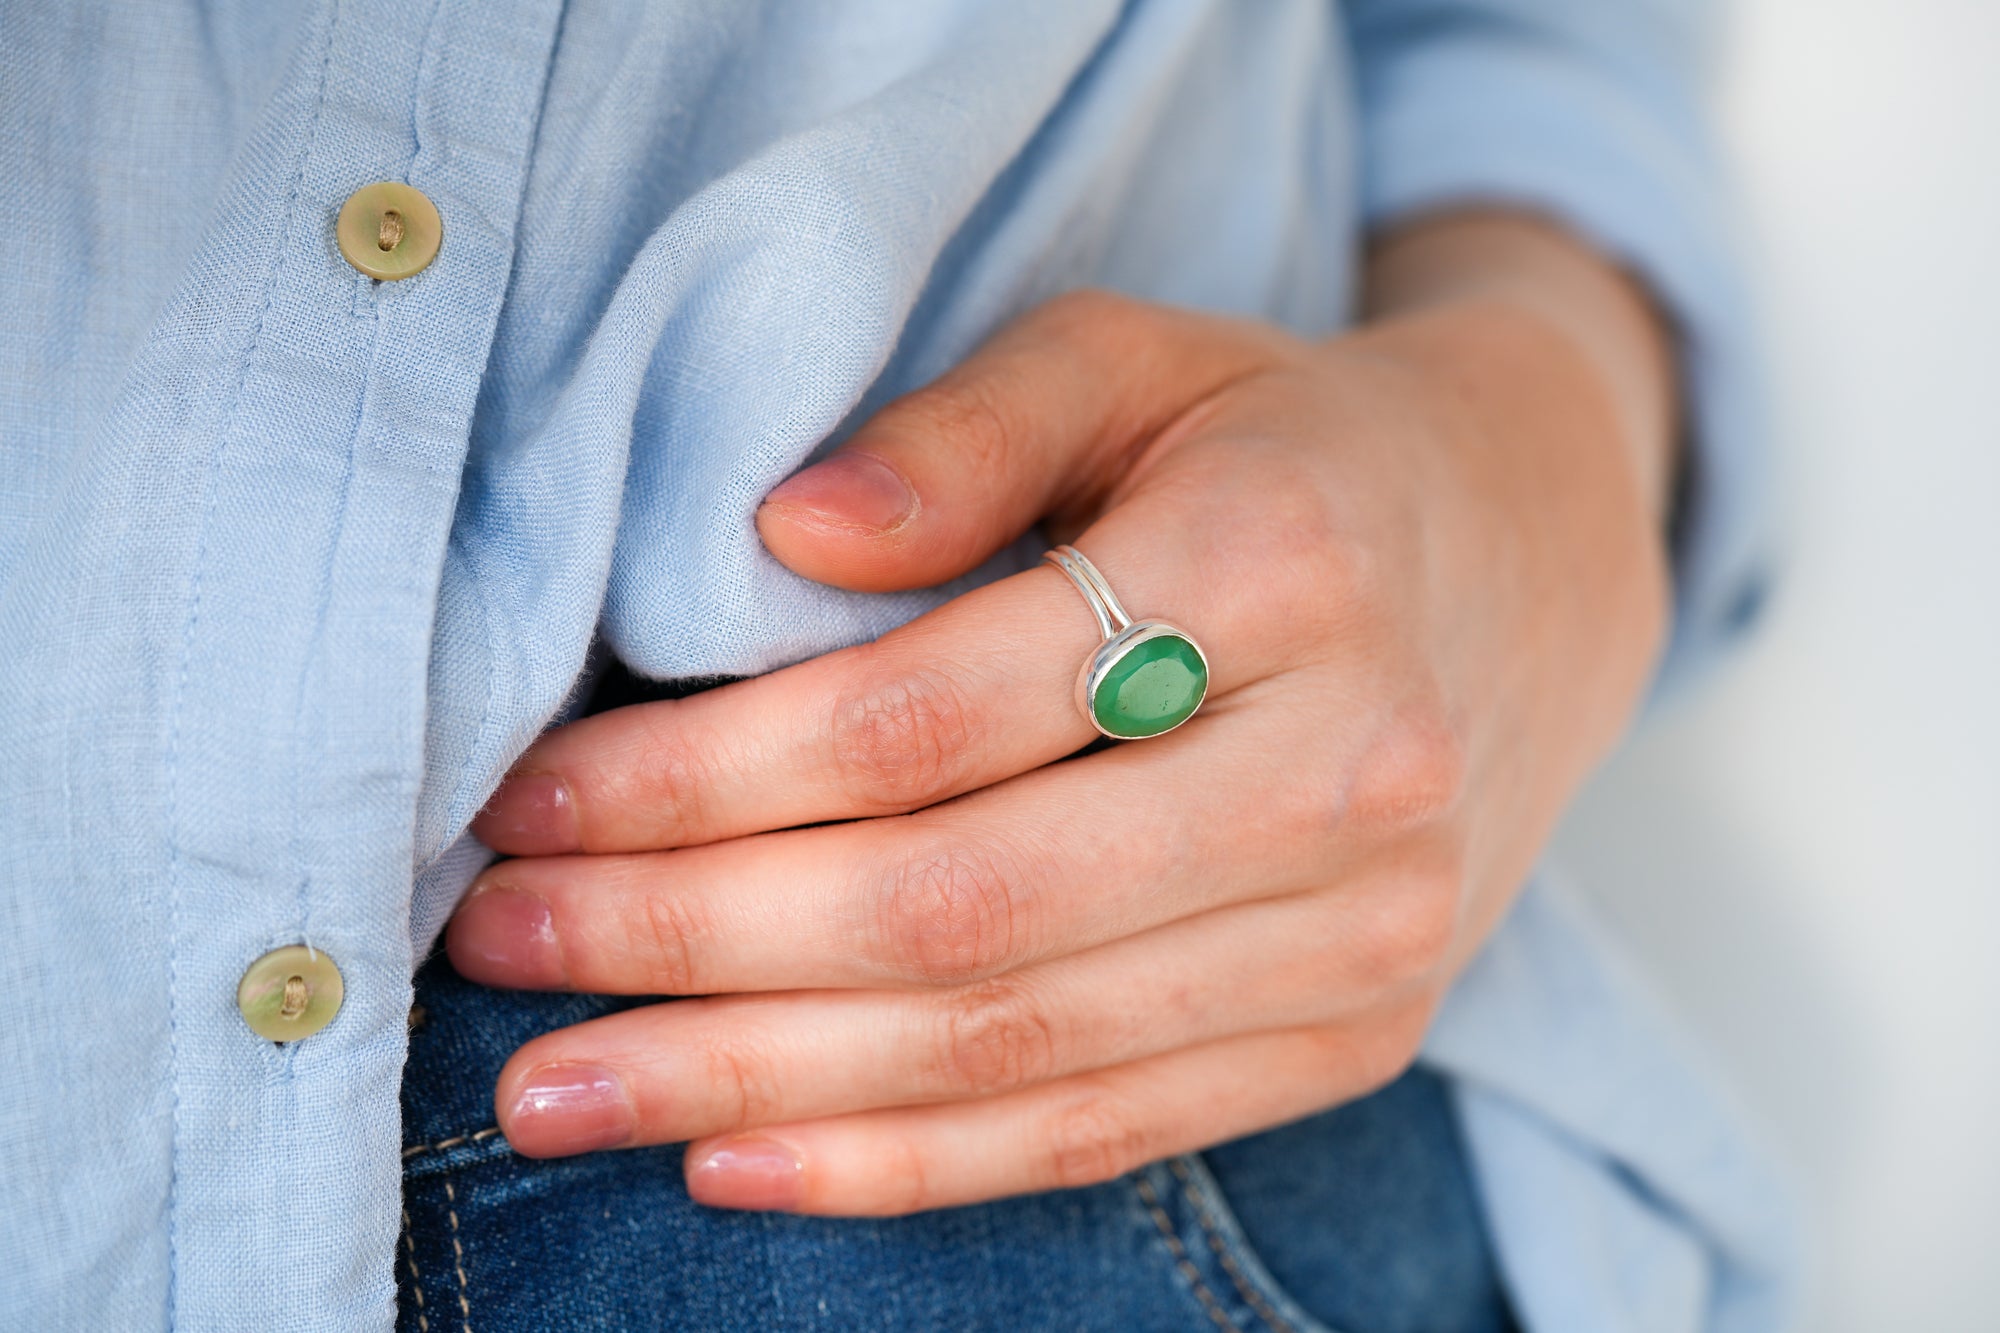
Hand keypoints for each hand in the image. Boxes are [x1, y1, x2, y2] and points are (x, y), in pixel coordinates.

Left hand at [450, 213, 1675, 1215]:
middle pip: (955, 909)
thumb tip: (781, 537)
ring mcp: (1368, 933)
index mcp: (1283, 566)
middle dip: (690, 950)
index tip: (536, 797)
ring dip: (755, 1089)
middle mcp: (1352, 771)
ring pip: (1012, 1050)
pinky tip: (736, 1157)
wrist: (1530, 564)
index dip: (702, 777)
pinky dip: (904, 1167)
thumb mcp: (1135, 356)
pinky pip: (1103, 1132)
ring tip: (558, 1093)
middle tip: (499, 949)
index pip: (928, 718)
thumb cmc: (1287, 448)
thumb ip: (962, 428)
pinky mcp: (1358, 1034)